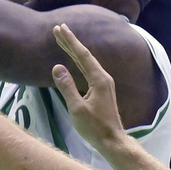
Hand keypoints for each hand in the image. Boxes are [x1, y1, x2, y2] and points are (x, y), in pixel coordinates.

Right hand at [51, 23, 126, 148]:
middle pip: (85, 56)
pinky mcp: (101, 90)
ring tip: (62, 39)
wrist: (112, 140)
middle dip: (71, 42)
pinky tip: (74, 60)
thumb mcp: (77, 108)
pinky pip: (88, 70)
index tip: (60, 28)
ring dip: (74, 51)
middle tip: (58, 28)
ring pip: (87, 62)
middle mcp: (103, 78)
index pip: (82, 55)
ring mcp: (104, 84)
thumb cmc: (94, 127)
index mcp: (99, 80)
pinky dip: (78, 62)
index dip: (70, 41)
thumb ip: (67, 87)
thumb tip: (57, 67)